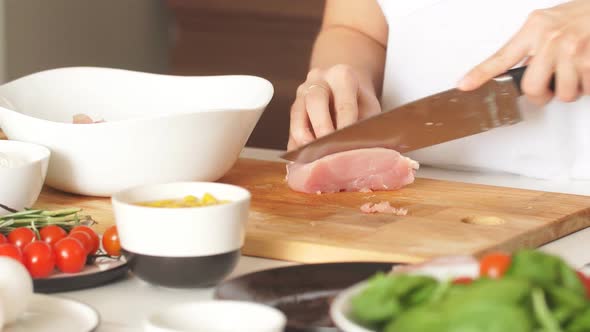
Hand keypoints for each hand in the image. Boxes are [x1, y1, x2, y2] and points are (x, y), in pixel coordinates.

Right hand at [287, 64, 380, 149]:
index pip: (343, 100)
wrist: (344, 88)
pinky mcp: (293, 111)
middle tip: (327, 148)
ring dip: (303, 136)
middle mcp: (317, 81)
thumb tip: (359, 148)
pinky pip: (290, 128)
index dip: (345, 122)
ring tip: (312, 155)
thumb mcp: (370, 108)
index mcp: (341, 76)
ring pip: (296, 113)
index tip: (347, 141)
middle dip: (321, 126)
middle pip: (314, 100)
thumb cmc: (360, 102)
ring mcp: (301, 94)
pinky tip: (303, 158)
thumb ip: (365, 124)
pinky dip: (296, 144)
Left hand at [458, 0, 589, 104]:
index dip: (480, 74)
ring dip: (571, 90)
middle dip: (542, 95)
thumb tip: (522, 69)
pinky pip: (585, 91)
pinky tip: (589, 69)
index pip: (501, 57)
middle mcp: (551, 39)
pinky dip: (589, 85)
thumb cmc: (583, 15)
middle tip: (549, 88)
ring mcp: (572, 51)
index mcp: (535, 28)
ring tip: (576, 72)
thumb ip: (533, 45)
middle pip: (531, 88)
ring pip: (562, 94)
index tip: (464, 85)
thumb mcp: (550, 22)